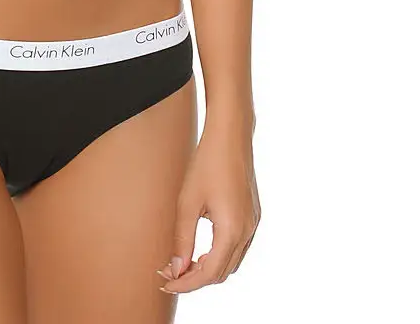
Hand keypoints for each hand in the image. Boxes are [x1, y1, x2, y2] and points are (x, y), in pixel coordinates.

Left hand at [155, 122, 260, 293]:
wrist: (230, 136)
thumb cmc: (207, 164)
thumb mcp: (188, 202)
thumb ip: (183, 238)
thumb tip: (177, 268)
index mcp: (231, 230)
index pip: (208, 273)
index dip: (186, 283)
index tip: (166, 283)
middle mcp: (247, 231)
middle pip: (221, 272)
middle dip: (195, 278)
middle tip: (169, 273)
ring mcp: (253, 224)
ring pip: (231, 263)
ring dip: (208, 269)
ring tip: (182, 264)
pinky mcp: (253, 216)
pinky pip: (238, 248)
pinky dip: (219, 256)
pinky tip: (202, 250)